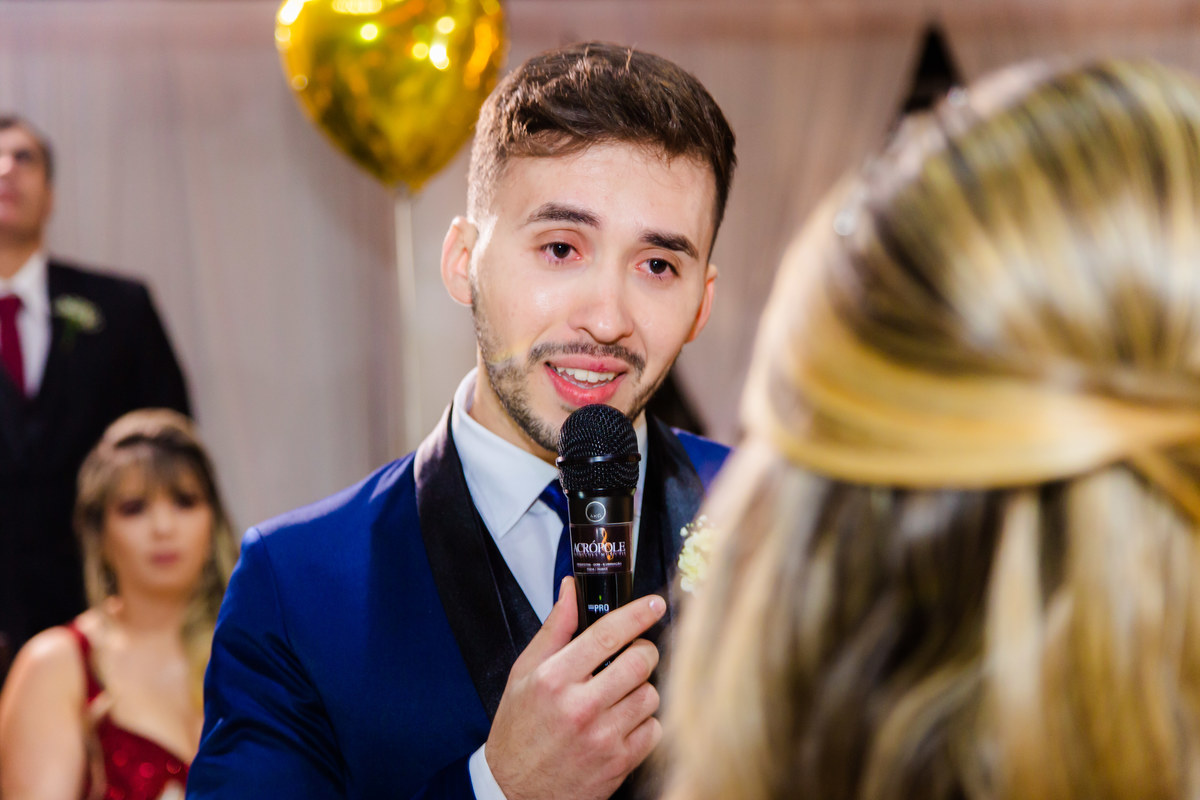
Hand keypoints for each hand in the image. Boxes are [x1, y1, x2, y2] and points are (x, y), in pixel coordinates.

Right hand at [486, 579, 665, 799]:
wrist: (516, 791)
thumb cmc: (519, 730)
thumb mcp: (524, 673)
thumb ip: (553, 629)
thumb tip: (570, 590)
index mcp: (554, 679)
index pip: (606, 634)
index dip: (637, 614)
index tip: (654, 604)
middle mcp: (579, 707)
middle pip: (639, 661)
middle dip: (643, 651)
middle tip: (633, 655)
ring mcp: (601, 737)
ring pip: (651, 694)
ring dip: (642, 689)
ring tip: (620, 695)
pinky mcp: (618, 763)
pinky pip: (654, 728)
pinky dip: (645, 723)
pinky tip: (622, 723)